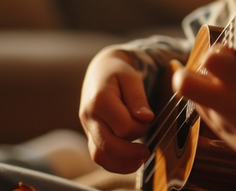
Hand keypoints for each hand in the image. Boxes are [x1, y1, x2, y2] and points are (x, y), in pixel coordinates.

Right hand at [79, 49, 153, 172]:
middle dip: (131, 153)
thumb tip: (146, 118)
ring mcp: (87, 128)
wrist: (100, 71)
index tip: (147, 119)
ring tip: (140, 159)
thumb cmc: (118, 73)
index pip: (123, 127)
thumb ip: (138, 98)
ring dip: (122, 163)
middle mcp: (89, 117)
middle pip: (108, 145)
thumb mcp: (131, 77)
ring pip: (99, 156)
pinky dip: (115, 164)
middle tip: (147, 151)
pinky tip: (131, 161)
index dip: (140, 128)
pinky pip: (99, 157)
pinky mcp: (90, 136)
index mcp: (99, 100)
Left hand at [172, 17, 235, 190]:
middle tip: (220, 64)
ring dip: (201, 81)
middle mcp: (229, 104)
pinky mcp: (220, 133)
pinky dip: (207, 96)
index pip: (211, 59)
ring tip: (227, 78)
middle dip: (194, 66)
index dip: (219, 48)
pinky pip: (200, 109)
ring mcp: (221, 121)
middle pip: (185, 82)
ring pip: (190, 94)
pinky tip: (231, 94)